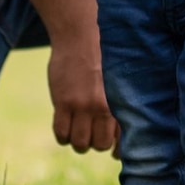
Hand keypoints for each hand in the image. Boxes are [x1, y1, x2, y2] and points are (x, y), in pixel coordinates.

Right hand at [46, 29, 117, 153]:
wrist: (80, 35)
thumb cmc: (102, 59)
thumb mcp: (118, 83)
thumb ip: (119, 108)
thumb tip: (118, 144)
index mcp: (122, 103)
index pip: (122, 142)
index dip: (115, 149)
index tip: (111, 146)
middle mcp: (105, 107)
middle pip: (99, 145)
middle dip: (94, 142)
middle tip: (89, 130)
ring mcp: (83, 106)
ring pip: (80, 144)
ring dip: (77, 140)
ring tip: (76, 128)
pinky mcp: (64, 102)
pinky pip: (61, 133)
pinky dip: (62, 135)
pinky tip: (64, 122)